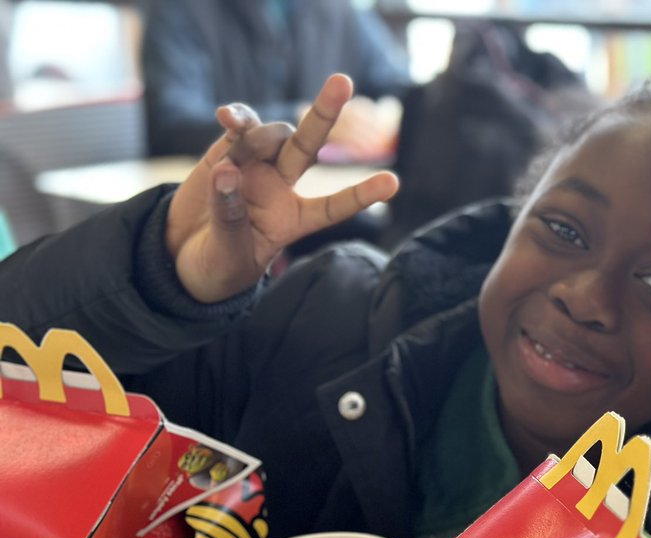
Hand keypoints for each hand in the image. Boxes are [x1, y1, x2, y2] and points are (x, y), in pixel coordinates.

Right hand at [166, 73, 399, 302]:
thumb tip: (226, 173)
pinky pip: (239, 126)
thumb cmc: (216, 265)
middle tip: (343, 81)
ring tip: (230, 162)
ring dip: (257, 136)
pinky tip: (227, 115)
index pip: (333, 207)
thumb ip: (230, 219)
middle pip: (307, 147)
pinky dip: (236, 116)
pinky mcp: (226, 152)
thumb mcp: (227, 255)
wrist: (179, 256)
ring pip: (271, 135)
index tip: (392, 183)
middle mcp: (280, 188)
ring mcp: (255, 167)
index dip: (360, 196)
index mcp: (294, 220)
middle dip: (324, 114)